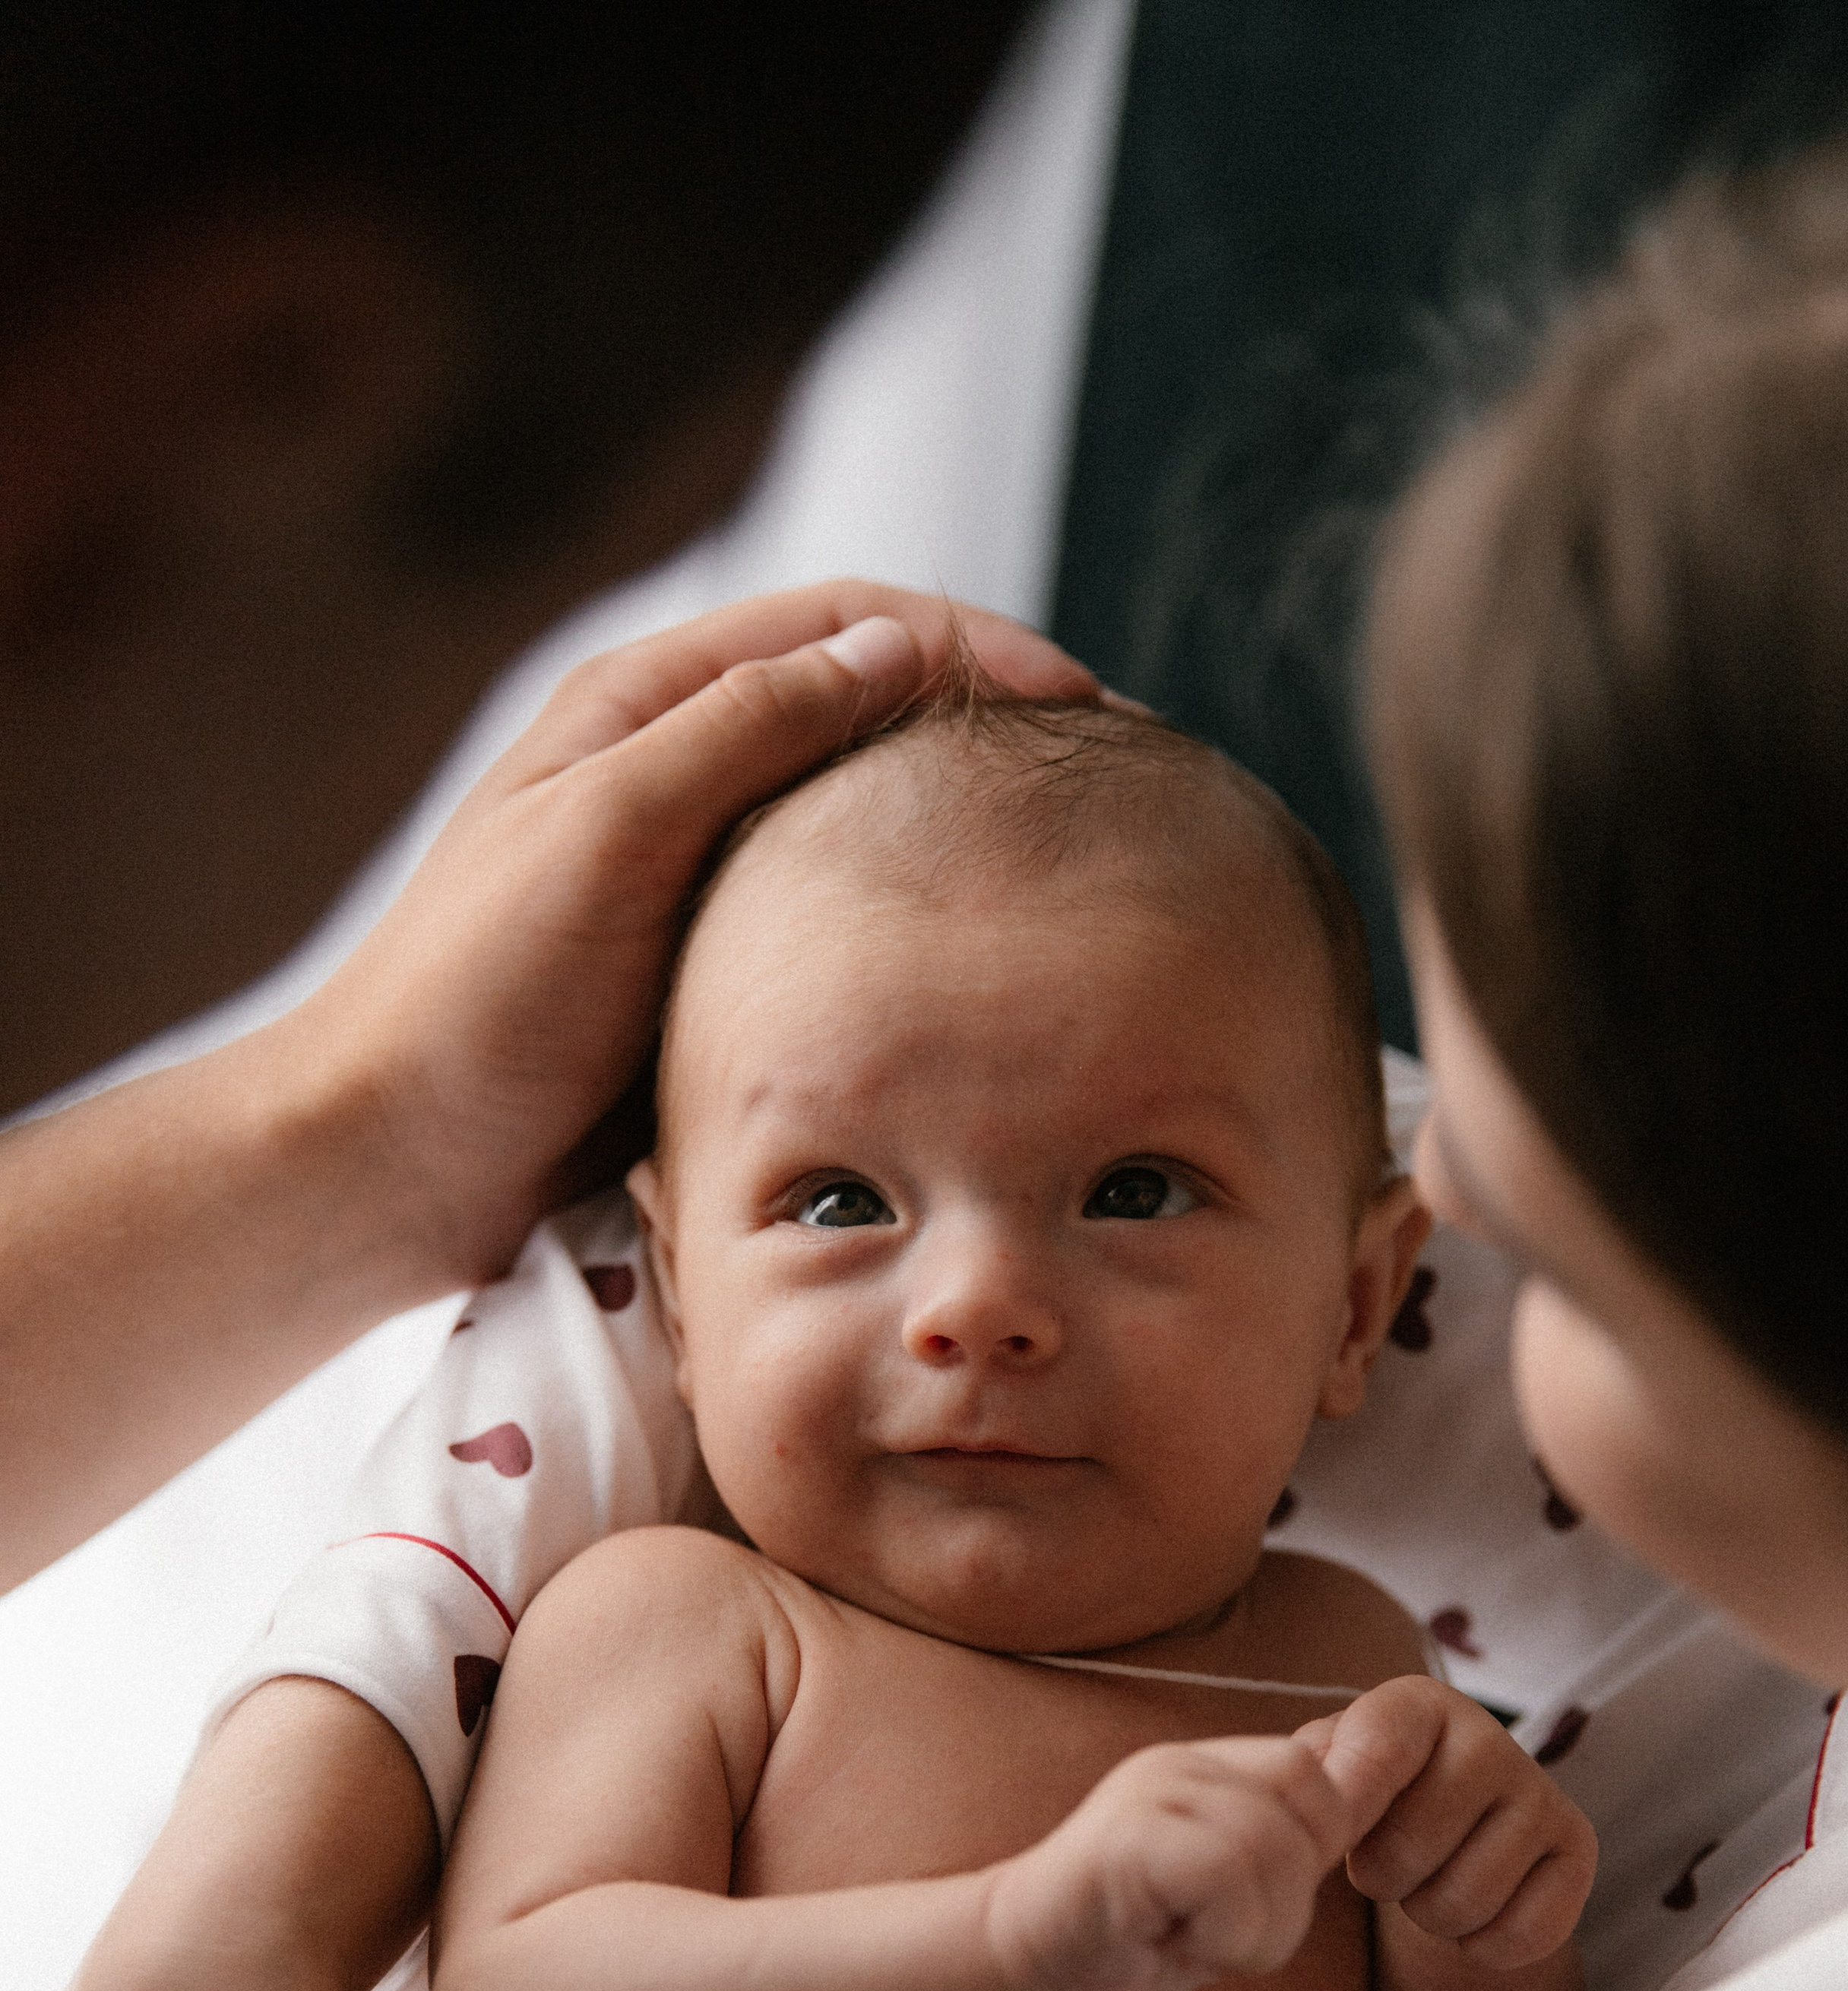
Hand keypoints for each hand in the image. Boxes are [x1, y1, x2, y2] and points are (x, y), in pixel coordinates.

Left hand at [294, 582, 1096, 1287]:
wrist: (393, 1168)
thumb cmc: (476, 1000)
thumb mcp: (609, 836)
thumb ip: (744, 732)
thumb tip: (896, 647)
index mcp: (644, 705)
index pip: (845, 625)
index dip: (972, 647)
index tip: (1084, 704)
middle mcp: (678, 773)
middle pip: (867, 710)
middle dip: (990, 728)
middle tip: (1115, 781)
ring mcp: (699, 877)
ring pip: (862, 820)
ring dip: (961, 827)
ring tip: (1075, 864)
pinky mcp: (711, 973)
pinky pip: (840, 923)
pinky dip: (919, 923)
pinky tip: (982, 966)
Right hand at [984, 1734, 1353, 1990]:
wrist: (1016, 1972)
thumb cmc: (1127, 1939)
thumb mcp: (1225, 1885)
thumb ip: (1282, 1840)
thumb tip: (1365, 1785)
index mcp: (1208, 1767)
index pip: (1320, 1775)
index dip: (1317, 1850)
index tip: (1255, 1905)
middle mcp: (1181, 1765)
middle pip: (1314, 1808)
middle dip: (1291, 1898)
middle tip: (1221, 1934)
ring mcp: (1148, 1796)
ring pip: (1276, 1849)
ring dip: (1254, 1931)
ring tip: (1191, 1942)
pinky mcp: (1122, 1844)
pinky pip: (1225, 1876)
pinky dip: (1221, 1936)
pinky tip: (1171, 1946)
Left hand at [1306, 1676, 1596, 1968]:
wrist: (1445, 1828)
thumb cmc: (1371, 1795)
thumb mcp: (1328, 1770)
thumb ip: (1311, 1776)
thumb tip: (1320, 1803)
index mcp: (1417, 1705)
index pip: (1375, 1753)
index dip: (1344, 1809)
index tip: (1332, 1837)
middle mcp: (1490, 1738)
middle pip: (1408, 1850)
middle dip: (1381, 1877)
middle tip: (1388, 1860)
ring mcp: (1542, 1794)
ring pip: (1463, 1902)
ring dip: (1429, 1914)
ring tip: (1430, 1878)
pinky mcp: (1578, 1851)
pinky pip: (1521, 1935)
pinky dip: (1483, 1945)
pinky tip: (1477, 1908)